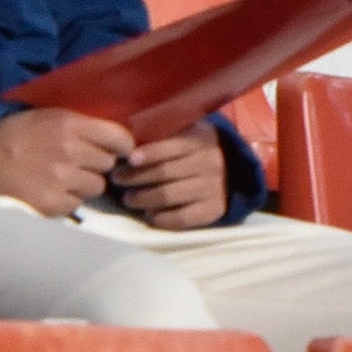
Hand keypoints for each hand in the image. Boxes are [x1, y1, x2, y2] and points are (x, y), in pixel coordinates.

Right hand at [0, 107, 125, 215]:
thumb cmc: (15, 135)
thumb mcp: (48, 116)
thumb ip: (81, 124)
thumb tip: (113, 135)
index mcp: (70, 125)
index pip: (118, 137)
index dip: (122, 145)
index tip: (120, 150)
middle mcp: (70, 151)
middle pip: (108, 164)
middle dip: (96, 164)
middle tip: (78, 163)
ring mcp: (62, 179)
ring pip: (95, 186)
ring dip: (83, 184)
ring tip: (61, 178)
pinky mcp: (52, 203)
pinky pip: (77, 204)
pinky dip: (66, 200)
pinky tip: (49, 191)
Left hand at [113, 119, 235, 231]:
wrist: (233, 171)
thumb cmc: (197, 150)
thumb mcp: (188, 133)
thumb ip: (165, 135)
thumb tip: (129, 142)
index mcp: (202, 139)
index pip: (173, 146)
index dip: (149, 153)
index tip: (129, 158)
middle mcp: (210, 163)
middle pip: (165, 172)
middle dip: (136, 177)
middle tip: (118, 178)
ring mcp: (213, 188)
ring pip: (169, 196)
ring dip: (143, 199)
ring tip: (129, 198)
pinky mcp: (213, 211)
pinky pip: (181, 218)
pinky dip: (161, 218)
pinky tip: (149, 214)